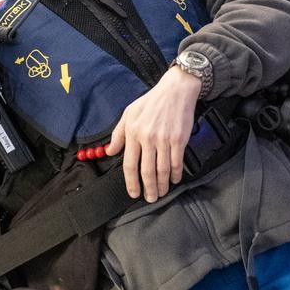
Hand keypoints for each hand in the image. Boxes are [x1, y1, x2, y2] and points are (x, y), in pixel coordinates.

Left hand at [105, 67, 201, 201]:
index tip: (133, 192)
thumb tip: (110, 151)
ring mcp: (164, 140)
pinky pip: (177, 162)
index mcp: (133, 132)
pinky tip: (174, 180)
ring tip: (161, 193)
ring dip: (161, 185)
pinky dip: (175, 174)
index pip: (129, 164)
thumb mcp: (129, 113)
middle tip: (149, 198)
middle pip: (146, 171)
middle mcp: (148, 138)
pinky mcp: (179, 139)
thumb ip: (118, 134)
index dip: (131, 182)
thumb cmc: (151, 101)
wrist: (175, 90)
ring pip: (162, 170)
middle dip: (148, 188)